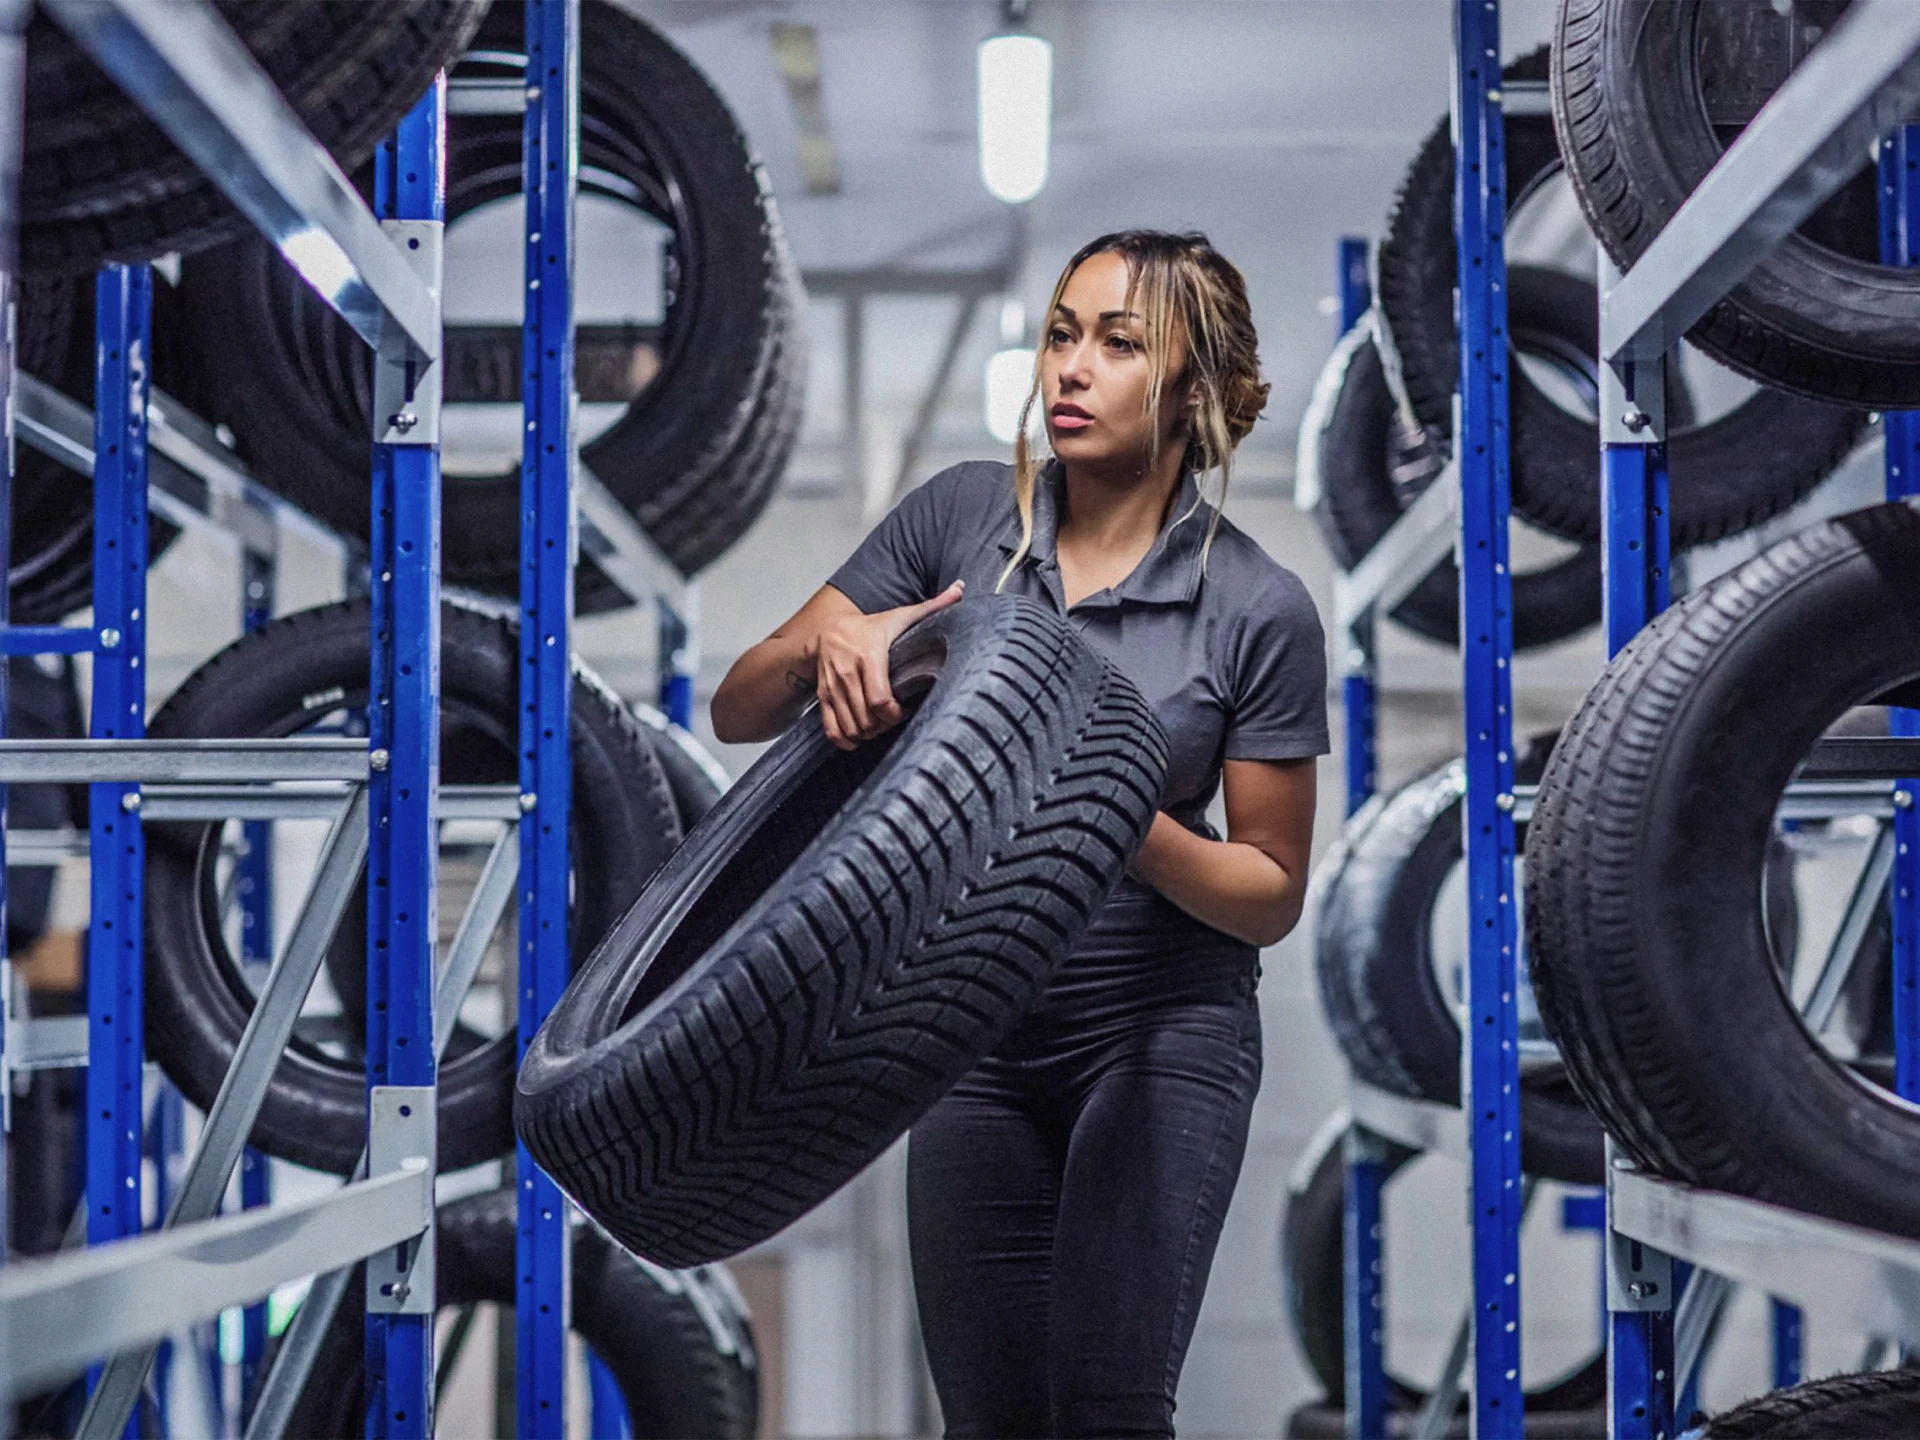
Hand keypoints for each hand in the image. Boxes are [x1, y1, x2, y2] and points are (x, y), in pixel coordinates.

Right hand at [811, 581, 964, 749]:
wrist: (828, 629)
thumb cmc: (869, 627)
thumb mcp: (900, 615)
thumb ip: (932, 606)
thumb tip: (961, 590)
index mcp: (868, 657)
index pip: (879, 699)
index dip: (893, 714)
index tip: (901, 710)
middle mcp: (847, 674)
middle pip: (866, 718)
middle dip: (882, 726)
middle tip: (892, 719)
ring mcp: (833, 687)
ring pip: (850, 727)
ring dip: (867, 734)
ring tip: (878, 725)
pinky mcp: (823, 697)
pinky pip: (831, 729)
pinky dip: (845, 739)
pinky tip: (857, 737)